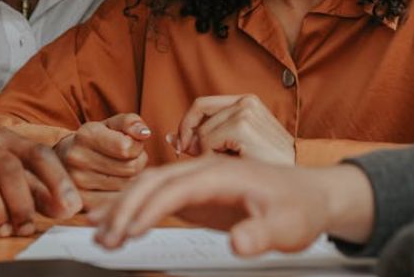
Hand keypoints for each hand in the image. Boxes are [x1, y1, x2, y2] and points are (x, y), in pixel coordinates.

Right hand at [0, 128, 81, 236]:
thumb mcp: (7, 180)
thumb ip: (37, 191)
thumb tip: (67, 207)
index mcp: (3, 139)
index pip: (37, 153)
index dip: (57, 179)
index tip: (71, 207)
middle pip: (8, 166)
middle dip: (23, 201)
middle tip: (27, 228)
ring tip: (4, 231)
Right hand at [54, 113, 151, 203]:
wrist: (64, 162)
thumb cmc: (95, 141)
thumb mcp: (111, 125)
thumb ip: (130, 123)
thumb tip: (145, 133)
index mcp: (86, 135)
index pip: (128, 147)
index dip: (137, 146)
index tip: (130, 144)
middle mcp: (78, 159)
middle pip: (131, 168)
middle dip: (136, 162)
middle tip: (126, 159)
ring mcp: (77, 183)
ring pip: (127, 186)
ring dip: (131, 179)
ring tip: (118, 171)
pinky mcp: (82, 202)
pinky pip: (118, 201)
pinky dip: (122, 194)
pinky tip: (114, 185)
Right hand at [87, 157, 374, 253]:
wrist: (312, 195)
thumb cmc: (300, 207)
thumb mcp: (287, 227)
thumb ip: (262, 235)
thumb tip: (237, 242)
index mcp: (222, 173)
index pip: (174, 188)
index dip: (148, 210)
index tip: (128, 234)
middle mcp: (205, 169)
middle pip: (153, 181)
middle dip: (125, 208)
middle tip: (104, 240)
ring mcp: (199, 178)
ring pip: (150, 185)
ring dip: (124, 207)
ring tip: (101, 235)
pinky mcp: (197, 192)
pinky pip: (157, 194)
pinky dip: (133, 207)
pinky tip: (115, 222)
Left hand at [175, 94, 294, 164]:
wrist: (299, 185)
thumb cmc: (268, 169)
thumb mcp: (234, 148)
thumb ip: (204, 140)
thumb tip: (171, 137)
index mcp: (246, 102)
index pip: (201, 105)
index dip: (187, 125)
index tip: (182, 146)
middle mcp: (246, 101)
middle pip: (198, 117)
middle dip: (193, 142)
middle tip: (205, 161)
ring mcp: (245, 111)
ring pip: (202, 133)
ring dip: (208, 153)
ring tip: (233, 164)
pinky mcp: (243, 126)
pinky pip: (208, 143)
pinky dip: (213, 158)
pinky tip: (234, 165)